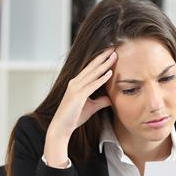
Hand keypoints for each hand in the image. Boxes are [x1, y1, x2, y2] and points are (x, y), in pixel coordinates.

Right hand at [44, 48, 116, 166]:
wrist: (61, 127)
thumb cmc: (74, 117)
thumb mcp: (91, 107)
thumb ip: (100, 101)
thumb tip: (110, 98)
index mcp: (77, 84)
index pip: (90, 69)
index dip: (100, 60)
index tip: (109, 53)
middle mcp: (75, 83)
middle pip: (91, 67)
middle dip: (103, 57)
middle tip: (113, 48)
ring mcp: (75, 88)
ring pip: (93, 74)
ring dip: (104, 64)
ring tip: (114, 56)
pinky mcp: (78, 96)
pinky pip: (92, 86)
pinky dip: (101, 79)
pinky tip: (109, 73)